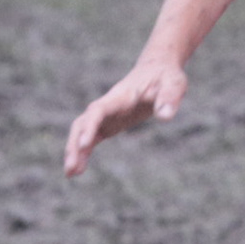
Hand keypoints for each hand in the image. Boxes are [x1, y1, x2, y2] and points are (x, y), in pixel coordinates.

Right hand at [60, 54, 185, 177]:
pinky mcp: (109, 123)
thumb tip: (165, 117)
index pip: (99, 110)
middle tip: (70, 167)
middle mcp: (108, 105)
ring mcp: (106, 115)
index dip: (90, 126)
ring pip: (82, 131)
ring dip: (74, 151)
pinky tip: (78, 170)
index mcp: (121, 96)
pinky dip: (83, 152)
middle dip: (75, 144)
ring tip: (70, 174)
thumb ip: (169, 98)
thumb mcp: (174, 84)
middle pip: (83, 123)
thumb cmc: (166, 76)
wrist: (157, 70)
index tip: (86, 144)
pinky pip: (91, 138)